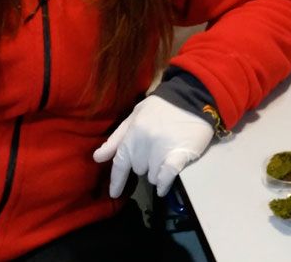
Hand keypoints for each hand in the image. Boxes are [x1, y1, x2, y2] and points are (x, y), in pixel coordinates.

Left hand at [92, 96, 214, 197]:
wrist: (192, 97)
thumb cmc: (162, 107)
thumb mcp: (135, 116)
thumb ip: (117, 138)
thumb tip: (97, 157)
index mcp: (133, 132)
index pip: (120, 161)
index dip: (116, 180)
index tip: (114, 193)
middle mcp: (145, 142)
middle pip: (138, 169)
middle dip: (143, 165)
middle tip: (153, 153)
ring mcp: (163, 149)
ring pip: (152, 176)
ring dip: (156, 173)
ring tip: (164, 159)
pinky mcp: (180, 154)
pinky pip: (166, 177)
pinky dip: (164, 184)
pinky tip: (163, 187)